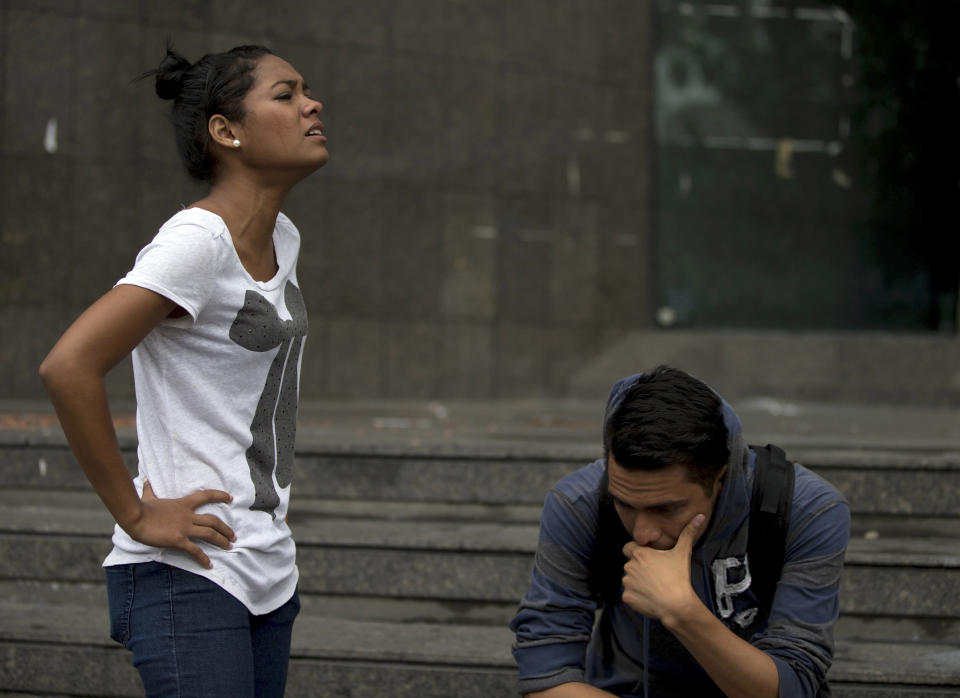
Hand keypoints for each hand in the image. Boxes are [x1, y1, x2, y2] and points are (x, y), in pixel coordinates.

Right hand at [121, 481, 236, 568]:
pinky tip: (209, 565)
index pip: (206, 496)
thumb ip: (149, 489)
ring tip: (229, 546)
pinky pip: (195, 550)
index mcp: (183, 504)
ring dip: (222, 540)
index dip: (220, 496)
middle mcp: (188, 516)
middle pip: (213, 520)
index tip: (230, 498)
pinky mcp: (178, 540)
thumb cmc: (141, 508)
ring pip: (210, 534)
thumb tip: (145, 480)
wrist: (135, 517)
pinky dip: (203, 558)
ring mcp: (184, 528)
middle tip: (234, 535)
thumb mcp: (148, 496)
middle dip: (225, 528)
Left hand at [621, 513, 704, 621]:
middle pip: (631, 564)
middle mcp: (629, 566)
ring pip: (630, 580)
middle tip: (656, 575)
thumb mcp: (683, 553)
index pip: (629, 547)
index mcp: (639, 554)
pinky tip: (650, 598)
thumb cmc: (678, 577)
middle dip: (640, 568)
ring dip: (638, 582)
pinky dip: (637, 597)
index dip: (637, 552)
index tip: (649, 559)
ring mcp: (627, 582)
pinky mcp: (627, 597)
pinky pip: (630, 595)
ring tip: (654, 587)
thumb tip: (700, 516)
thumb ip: (688, 533)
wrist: (676, 604)